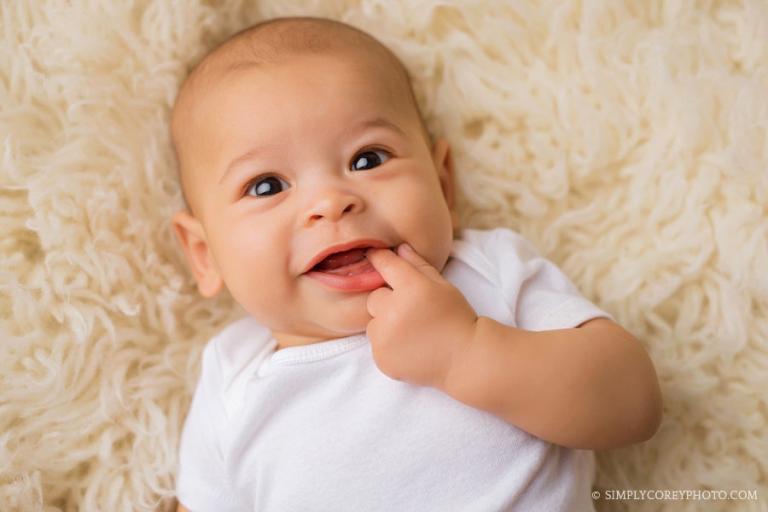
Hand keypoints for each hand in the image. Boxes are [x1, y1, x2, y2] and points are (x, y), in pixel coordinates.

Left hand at [364, 243, 478, 389]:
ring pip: (373, 323)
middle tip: (411, 312)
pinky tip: (410, 348)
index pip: (385, 264)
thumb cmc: (456, 317)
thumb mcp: (442, 286)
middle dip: (388, 302)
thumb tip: (399, 247)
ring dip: (386, 325)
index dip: (379, 259)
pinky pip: (376, 345)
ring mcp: (385, 337)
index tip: (373, 256)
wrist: (464, 357)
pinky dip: (388, 346)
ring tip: (412, 333)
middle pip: (374, 298)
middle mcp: (394, 311)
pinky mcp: (381, 357)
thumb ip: (419, 265)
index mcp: (411, 288)